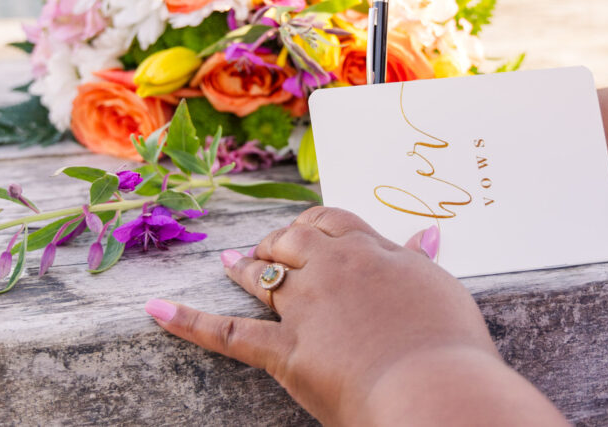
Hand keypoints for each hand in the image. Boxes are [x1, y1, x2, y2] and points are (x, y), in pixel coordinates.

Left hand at [144, 207, 564, 424]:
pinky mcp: (284, 350)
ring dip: (243, 266)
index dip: (316, 224)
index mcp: (368, 250)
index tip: (311, 229)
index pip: (332, 221)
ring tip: (227, 261)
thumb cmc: (449, 342)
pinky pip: (230, 333)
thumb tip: (426, 231)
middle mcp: (330, 268)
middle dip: (277, 241)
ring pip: (262, 275)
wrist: (434, 386)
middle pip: (292, 240)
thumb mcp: (442, 287)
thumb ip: (420, 258)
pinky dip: (190, 323)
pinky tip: (157, 311)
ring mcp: (303, 308)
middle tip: (267, 247)